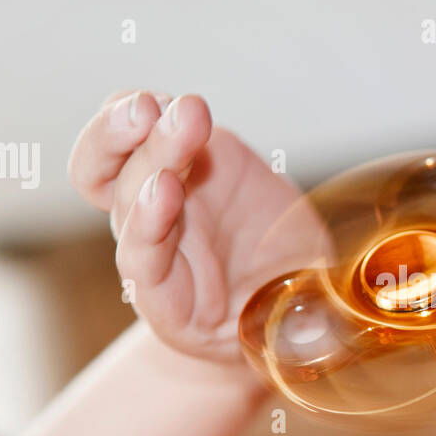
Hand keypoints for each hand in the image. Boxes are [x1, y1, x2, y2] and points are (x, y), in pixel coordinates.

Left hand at [68, 91, 322, 366]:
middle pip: (122, 201)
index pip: (145, 263)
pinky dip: (143, 114)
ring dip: (128, 128)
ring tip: (167, 104)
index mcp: (174, 306)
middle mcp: (152, 252)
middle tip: (160, 121)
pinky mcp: (179, 164)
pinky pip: (134, 137)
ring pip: (114, 164)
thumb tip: (321, 325)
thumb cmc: (283, 323)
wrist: (267, 305)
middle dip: (145, 160)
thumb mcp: (297, 333)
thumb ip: (304, 328)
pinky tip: (167, 102)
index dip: (150, 226)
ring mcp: (159, 206)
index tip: (168, 189)